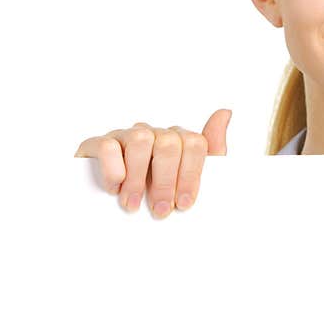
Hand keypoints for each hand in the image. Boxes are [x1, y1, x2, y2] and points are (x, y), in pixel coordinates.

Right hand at [74, 108, 231, 217]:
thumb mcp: (187, 178)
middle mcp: (153, 133)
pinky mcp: (97, 145)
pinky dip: (113, 169)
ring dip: (138, 178)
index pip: (194, 143)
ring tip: (133, 205)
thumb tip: (225, 112)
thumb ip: (211, 149)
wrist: (105, 209)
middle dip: (165, 182)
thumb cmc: (152, 192)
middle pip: (169, 143)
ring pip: (140, 139)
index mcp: (176, 140)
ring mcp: (124, 136)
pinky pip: (108, 145)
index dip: (191, 176)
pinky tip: (114, 188)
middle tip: (160, 210)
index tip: (184, 204)